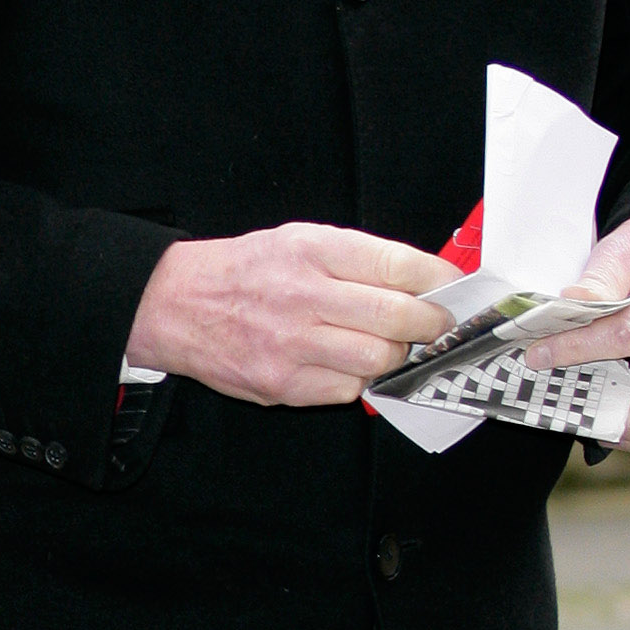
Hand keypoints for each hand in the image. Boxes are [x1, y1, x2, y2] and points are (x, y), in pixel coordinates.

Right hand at [125, 223, 446, 405]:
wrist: (177, 306)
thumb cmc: (246, 272)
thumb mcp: (300, 240)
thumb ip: (357, 258)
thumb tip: (421, 280)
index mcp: (313, 250)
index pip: (397, 265)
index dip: (437, 279)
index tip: (452, 288)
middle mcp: (303, 295)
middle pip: (397, 316)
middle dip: (430, 323)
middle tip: (437, 325)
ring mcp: (291, 344)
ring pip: (378, 359)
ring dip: (397, 355)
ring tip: (392, 345)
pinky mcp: (282, 384)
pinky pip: (347, 389)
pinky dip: (359, 380)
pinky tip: (349, 365)